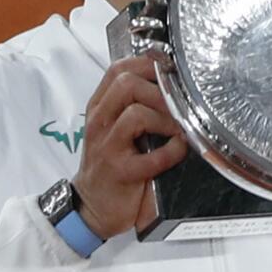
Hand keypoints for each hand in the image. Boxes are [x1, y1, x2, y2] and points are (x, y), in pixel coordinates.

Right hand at [72, 56, 186, 238]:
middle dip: (159, 90)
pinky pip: (152, 156)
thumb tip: (168, 83)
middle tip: (176, 105)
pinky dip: (172, 151)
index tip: (170, 71)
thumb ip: (132, 105)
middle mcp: (99, 122)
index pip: (118, 69)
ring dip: (166, 119)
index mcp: (99, 108)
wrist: (93, 207)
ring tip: (177, 129)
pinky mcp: (121, 171)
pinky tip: (177, 151)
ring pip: (136, 114)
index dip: (148, 64)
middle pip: (126, 84)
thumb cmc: (110, 165)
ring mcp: (107, 146)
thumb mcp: (113, 129)